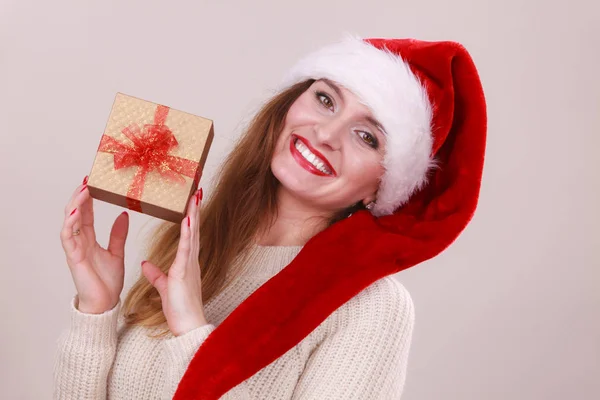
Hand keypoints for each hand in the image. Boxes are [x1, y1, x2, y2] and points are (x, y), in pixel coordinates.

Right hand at [60, 176, 128, 313]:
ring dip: (75, 205)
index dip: (88, 197)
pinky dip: (70, 224)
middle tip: (87, 180)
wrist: (105, 303)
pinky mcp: (73, 257)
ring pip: (69, 221)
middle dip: (79, 196)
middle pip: (75, 213)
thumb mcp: (117, 252)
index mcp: (89, 239)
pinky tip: (76, 212)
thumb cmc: (108, 281)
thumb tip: (124, 214)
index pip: (86, 213)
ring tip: (82, 190)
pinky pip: (67, 237)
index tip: (93, 181)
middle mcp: (80, 241)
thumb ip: (118, 234)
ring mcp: (75, 248)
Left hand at [141, 188, 207, 336]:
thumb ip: (156, 274)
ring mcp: (190, 264)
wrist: (187, 326)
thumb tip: (145, 264)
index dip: (189, 218)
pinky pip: (186, 248)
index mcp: (186, 263)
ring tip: (195, 196)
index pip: (188, 235)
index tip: (190, 202)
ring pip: (192, 234)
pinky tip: (187, 220)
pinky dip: (187, 233)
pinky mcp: (185, 271)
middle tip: (196, 191)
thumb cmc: (179, 309)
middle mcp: (191, 260)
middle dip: (194, 210)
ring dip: (193, 214)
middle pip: (193, 229)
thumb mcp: (164, 287)